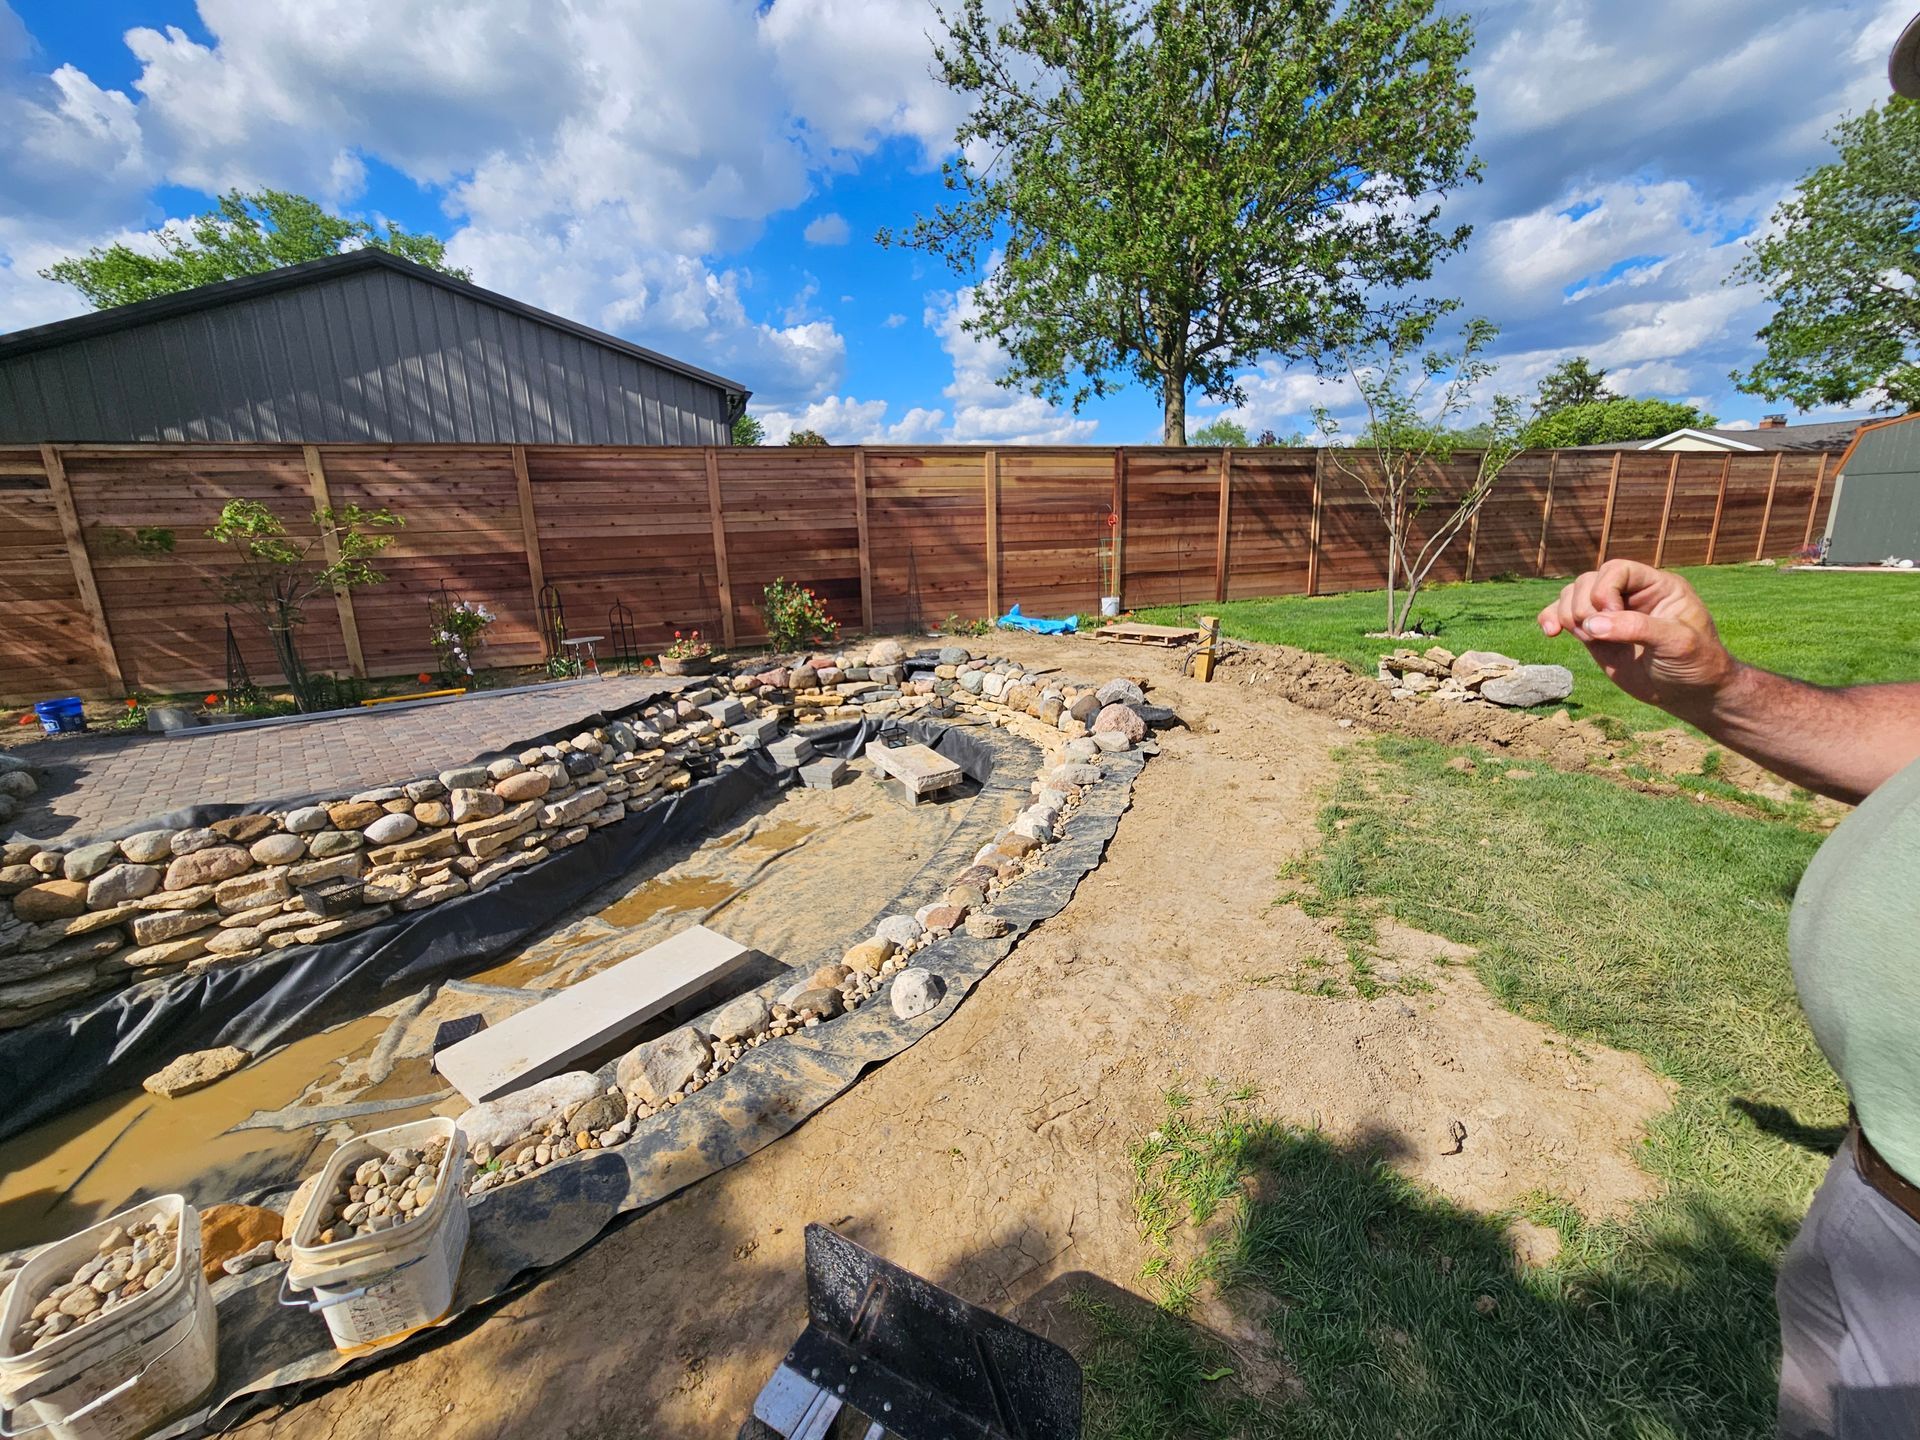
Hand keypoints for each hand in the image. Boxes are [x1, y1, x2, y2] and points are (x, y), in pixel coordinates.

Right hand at [1536, 560, 1737, 713]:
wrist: (1690, 694)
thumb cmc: (1695, 663)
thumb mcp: (1677, 642)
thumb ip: (1636, 627)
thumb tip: (1591, 624)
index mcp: (1656, 586)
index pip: (1617, 570)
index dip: (1606, 589)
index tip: (1613, 617)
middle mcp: (1630, 595)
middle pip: (1588, 581)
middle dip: (1585, 606)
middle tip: (1598, 635)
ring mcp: (1610, 616)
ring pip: (1572, 596)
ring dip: (1568, 615)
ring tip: (1588, 639)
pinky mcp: (1595, 636)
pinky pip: (1563, 617)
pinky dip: (1551, 620)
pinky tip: (1550, 632)